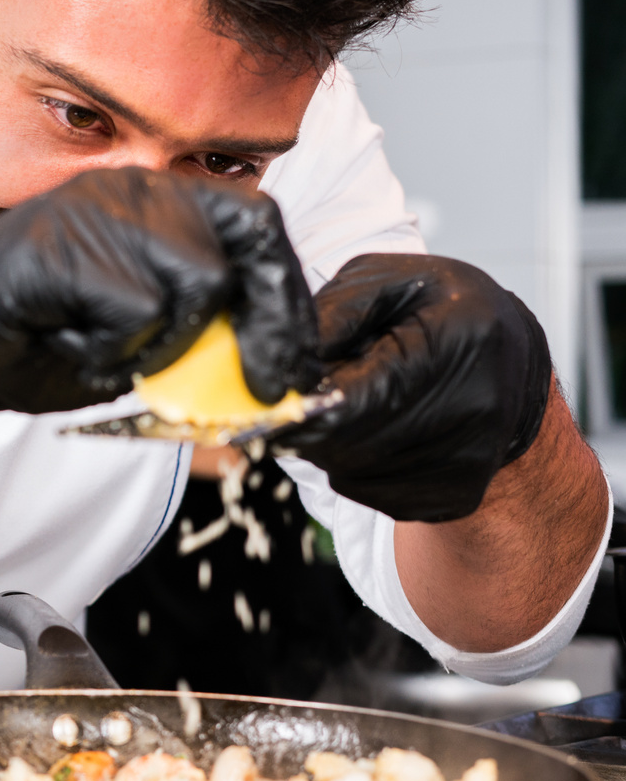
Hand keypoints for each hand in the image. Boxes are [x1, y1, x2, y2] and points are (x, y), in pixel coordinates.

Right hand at [0, 167, 319, 429]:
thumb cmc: (20, 345)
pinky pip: (136, 311)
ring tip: (105, 350)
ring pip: (198, 282)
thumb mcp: (130, 349)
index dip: (288, 298)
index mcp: (149, 201)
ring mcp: (89, 209)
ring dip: (168, 345)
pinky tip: (63, 343)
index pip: (257, 223)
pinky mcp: (55, 245)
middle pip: (248, 236)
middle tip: (262, 387)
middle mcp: (126, 187)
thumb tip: (270, 386)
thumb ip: (196, 347)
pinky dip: (110, 352)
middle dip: (268, 322)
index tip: (287, 369)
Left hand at [278, 253, 551, 521]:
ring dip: (330, 445)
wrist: (512, 361)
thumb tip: (279, 363)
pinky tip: (376, 430)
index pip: (356, 400)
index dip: (301, 407)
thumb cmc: (444, 311)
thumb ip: (332, 313)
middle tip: (303, 400)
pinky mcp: (456, 498)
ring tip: (354, 405)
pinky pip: (369, 494)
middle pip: (347, 446)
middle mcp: (474, 410)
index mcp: (459, 341)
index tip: (269, 402)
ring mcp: (468, 463)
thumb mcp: (388, 282)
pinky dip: (354, 466)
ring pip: (350, 474)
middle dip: (309, 425)